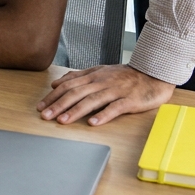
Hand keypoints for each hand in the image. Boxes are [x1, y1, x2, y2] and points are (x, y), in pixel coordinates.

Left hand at [37, 64, 174, 125]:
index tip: (40, 106)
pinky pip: (115, 108)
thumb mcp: (99, 71)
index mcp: (93, 76)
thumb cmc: (125, 75)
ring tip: (63, 120)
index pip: (68, 86)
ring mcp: (115, 91)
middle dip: (59, 105)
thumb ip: (78, 77)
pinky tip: (93, 123)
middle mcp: (101, 82)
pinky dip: (103, 115)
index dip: (53, 96)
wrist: (153, 74)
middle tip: (45, 116)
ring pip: (92, 101)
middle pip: (76, 93)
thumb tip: (57, 82)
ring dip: (76, 111)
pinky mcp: (129, 100)